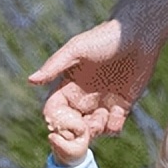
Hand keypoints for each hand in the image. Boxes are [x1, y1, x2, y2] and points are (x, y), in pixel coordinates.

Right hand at [28, 19, 159, 159]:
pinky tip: (117, 111)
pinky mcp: (121, 107)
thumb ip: (54, 66)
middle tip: (87, 126)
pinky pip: (114, 128)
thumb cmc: (103, 38)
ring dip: (97, 129)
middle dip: (78, 131)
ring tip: (104, 113)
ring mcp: (102, 104)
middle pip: (73, 126)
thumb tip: (30, 80)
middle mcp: (82, 99)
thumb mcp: (76, 49)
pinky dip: (114, 126)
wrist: (137, 36)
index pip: (55, 111)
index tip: (67, 123)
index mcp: (67, 87)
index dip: (58, 121)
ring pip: (93, 131)